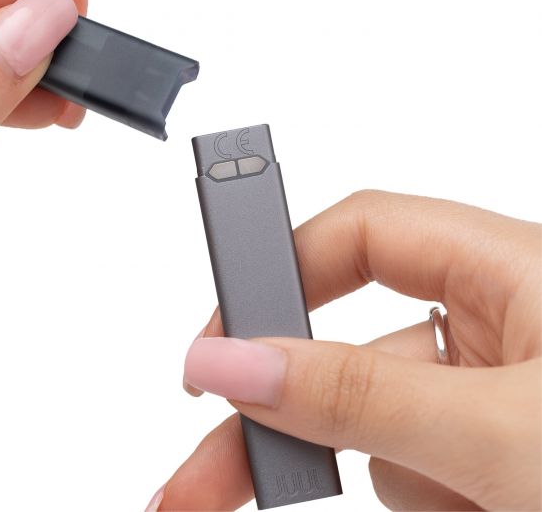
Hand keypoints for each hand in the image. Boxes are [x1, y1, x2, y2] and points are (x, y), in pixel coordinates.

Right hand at [151, 191, 540, 510]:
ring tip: (451, 505)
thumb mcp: (500, 434)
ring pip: (381, 419)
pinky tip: (470, 509)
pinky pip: (418, 463)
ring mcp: (497, 390)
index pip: (362, 231)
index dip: (283, 268)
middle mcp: (500, 320)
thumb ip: (362, 397)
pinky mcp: (494, 447)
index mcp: (511, 269)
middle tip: (204, 482)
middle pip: (351, 347)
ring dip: (375, 470)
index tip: (219, 339)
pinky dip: (422, 492)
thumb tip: (231, 362)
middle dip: (284, 415)